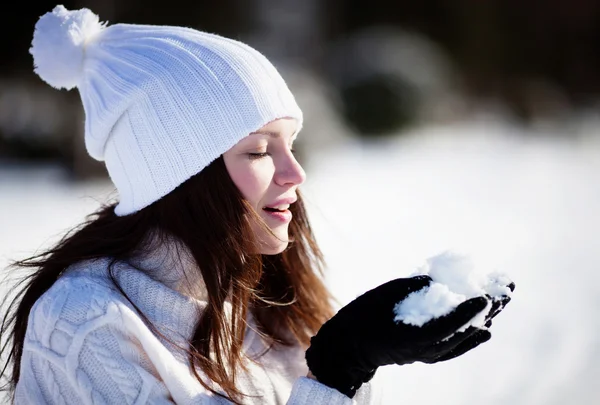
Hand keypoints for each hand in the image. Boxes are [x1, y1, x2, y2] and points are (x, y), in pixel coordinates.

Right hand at [306, 275, 513, 397]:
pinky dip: (471, 339)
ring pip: (463, 339)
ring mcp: (428, 354)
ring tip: (502, 301)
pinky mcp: (429, 355)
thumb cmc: (365, 316)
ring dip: (484, 319)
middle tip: (504, 292)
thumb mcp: (386, 295)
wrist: (353, 344)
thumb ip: (413, 287)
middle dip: (486, 310)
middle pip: (462, 331)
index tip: (484, 297)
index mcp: (412, 336)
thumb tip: (436, 282)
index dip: (466, 311)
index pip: (446, 324)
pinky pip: (454, 348)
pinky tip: (486, 330)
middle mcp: (425, 349)